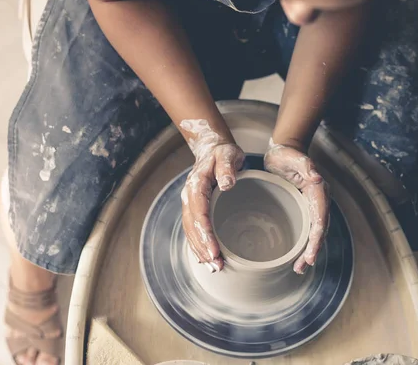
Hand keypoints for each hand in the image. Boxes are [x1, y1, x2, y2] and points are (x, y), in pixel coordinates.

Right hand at [180, 119, 244, 272]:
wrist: (212, 149)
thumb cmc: (223, 152)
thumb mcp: (228, 154)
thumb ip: (227, 167)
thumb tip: (227, 185)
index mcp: (196, 185)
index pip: (199, 212)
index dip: (205, 233)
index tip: (215, 251)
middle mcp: (189, 197)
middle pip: (192, 227)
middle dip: (203, 248)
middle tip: (217, 266)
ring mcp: (190, 204)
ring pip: (190, 231)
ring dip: (200, 251)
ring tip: (214, 268)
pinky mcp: (194, 209)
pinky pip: (193, 230)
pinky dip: (199, 245)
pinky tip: (207, 259)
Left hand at [264, 139, 329, 273]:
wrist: (283, 150)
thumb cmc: (287, 154)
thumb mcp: (294, 157)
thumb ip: (305, 166)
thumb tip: (317, 177)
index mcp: (318, 191)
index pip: (320, 219)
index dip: (316, 239)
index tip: (310, 254)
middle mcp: (318, 200)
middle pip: (318, 230)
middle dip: (313, 250)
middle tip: (302, 267)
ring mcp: (311, 205)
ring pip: (313, 232)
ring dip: (308, 251)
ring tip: (299, 268)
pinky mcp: (302, 207)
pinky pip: (305, 228)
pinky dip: (302, 243)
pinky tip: (295, 255)